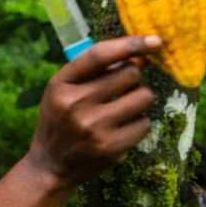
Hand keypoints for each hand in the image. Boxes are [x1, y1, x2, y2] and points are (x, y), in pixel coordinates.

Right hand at [25, 35, 161, 186]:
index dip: (130, 44)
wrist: (50, 166)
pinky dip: (138, 124)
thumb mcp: (63, 91)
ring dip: (139, 100)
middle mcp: (75, 103)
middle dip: (133, 78)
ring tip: (123, 109)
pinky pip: (145, 123)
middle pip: (130, 73)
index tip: (155, 40)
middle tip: (123, 89)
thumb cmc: (60, 120)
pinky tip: (122, 130)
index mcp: (60, 84)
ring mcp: (94, 127)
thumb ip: (94, 71)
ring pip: (144, 97)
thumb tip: (139, 55)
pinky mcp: (111, 147)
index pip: (99, 55)